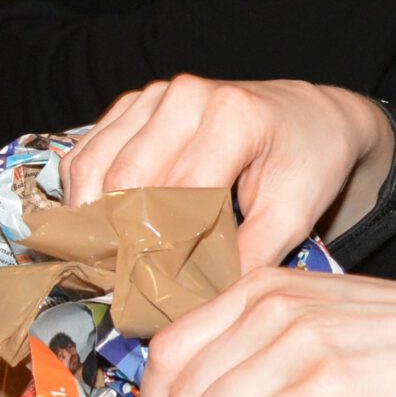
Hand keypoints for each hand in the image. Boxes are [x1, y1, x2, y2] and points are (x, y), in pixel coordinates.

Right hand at [67, 76, 394, 270]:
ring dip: (92, 220)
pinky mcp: (134, 105)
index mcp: (233, 116)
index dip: (160, 251)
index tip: (152, 296)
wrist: (310, 117)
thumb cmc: (307, 162)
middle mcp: (186, 95)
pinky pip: (87, 153)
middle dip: (120, 239)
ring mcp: (154, 96)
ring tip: (105, 267)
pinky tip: (101, 230)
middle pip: (126, 182)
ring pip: (93, 167)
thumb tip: (196, 301)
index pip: (178, 196)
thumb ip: (249, 256)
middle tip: (121, 290)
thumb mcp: (294, 214)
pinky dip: (85, 195)